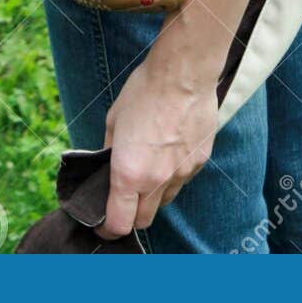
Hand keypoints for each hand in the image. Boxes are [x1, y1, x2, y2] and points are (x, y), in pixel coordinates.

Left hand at [95, 54, 218, 239]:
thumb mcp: (113, 120)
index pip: (119, 223)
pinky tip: (169, 151)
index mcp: (129, 174)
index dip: (107, 228)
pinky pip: (182, 180)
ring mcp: (181, 174)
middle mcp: (156, 181)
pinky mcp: (198, 163)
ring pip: (164, 201)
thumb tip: (107, 166)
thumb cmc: (144, 92)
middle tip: (123, 199)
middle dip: (130, 216)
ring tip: (148, 169)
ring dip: (152, 196)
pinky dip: (172, 176)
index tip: (102, 222)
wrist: (182, 74)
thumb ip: (109, 151)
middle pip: (143, 220)